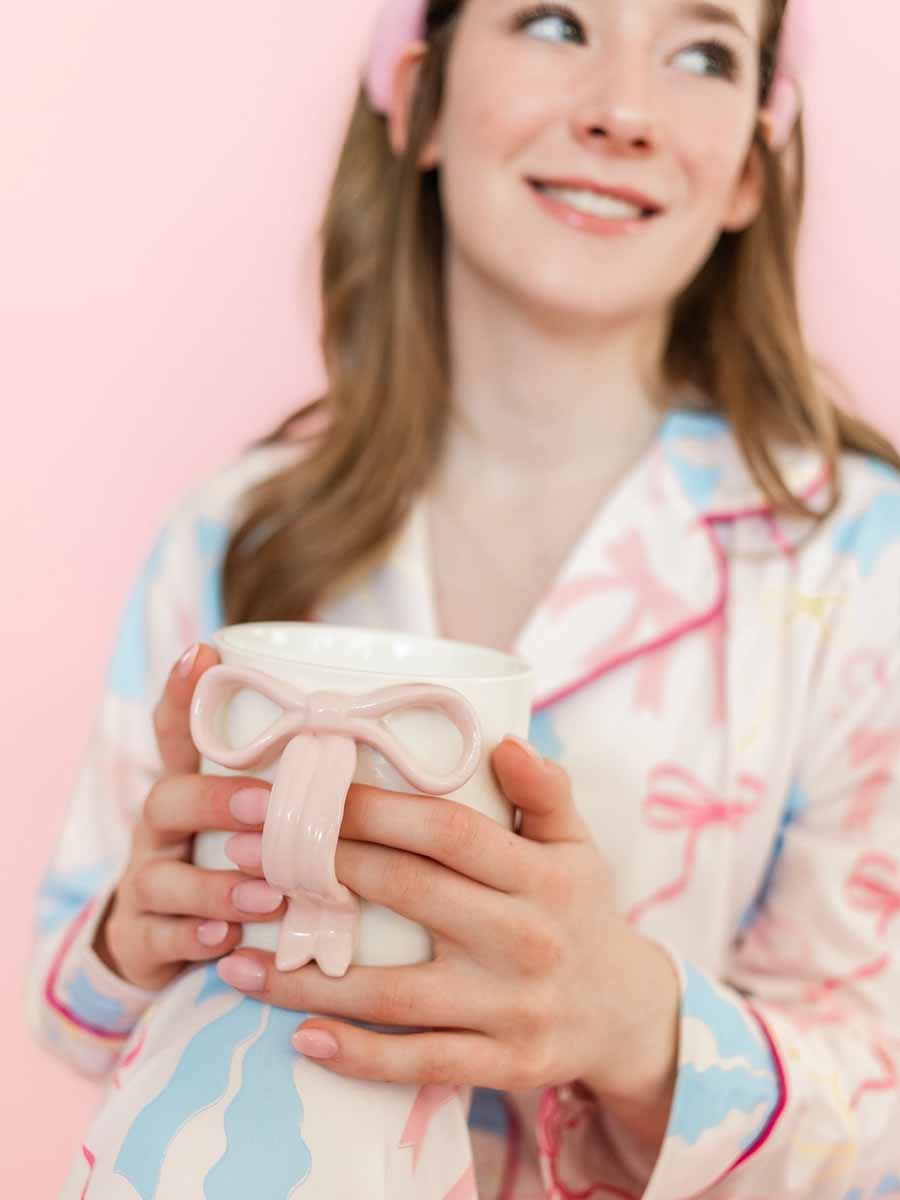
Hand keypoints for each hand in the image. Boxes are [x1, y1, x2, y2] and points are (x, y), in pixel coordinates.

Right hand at [93, 642, 287, 991]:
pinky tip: (227, 941)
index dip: (182, 691)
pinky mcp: (141, 937)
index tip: (201, 652)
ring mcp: (146, 881)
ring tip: (268, 893)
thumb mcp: (252, 818)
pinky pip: (158, 936)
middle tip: (268, 808)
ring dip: (217, 885)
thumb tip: (375, 739)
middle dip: (217, 801)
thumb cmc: (231, 861)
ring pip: (164, 876)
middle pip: (168, 798)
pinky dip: (193, 938)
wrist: (162, 941)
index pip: (177, 730)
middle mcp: (161, 829)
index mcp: (190, 786)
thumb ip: (296, 785)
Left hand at [212, 738, 679, 1113]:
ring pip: (396, 992)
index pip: (446, 831)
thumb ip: (544, 790)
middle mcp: (526, 936)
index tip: (304, 791)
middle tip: (240, 856)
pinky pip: (420, 1062)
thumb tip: (502, 740)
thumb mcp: (577, 843)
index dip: (372, 809)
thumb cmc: (580, 908)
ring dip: (309, 979)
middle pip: (408, 894)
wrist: (627, 1013)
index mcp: (541, 873)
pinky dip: (359, 1055)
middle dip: (318, 871)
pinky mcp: (504, 1064)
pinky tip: (300, 1039)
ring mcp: (513, 1006)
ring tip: (236, 962)